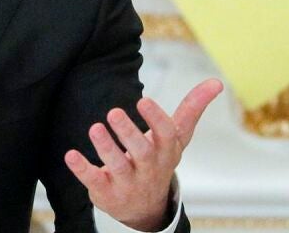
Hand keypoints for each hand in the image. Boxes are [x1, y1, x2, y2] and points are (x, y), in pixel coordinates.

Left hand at [64, 79, 222, 229]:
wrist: (146, 207)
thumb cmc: (160, 160)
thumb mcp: (177, 137)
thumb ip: (192, 108)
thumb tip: (217, 81)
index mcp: (166, 151)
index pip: (166, 135)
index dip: (155, 118)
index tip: (144, 100)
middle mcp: (149, 168)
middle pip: (142, 152)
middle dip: (129, 133)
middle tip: (113, 112)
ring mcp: (128, 182)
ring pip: (118, 167)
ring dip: (107, 148)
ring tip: (95, 128)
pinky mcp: (106, 191)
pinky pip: (94, 181)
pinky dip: (82, 169)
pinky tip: (71, 155)